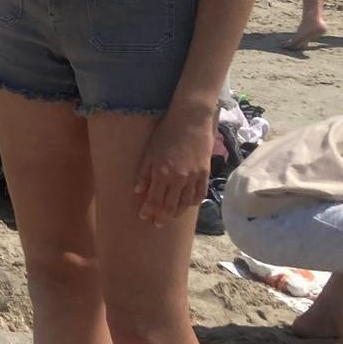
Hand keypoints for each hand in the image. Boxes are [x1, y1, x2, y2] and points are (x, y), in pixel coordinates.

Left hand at [133, 104, 216, 223]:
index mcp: (162, 173)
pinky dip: (192, 203)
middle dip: (161, 216)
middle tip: (156, 223)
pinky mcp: (205, 173)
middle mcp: (178, 179)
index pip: (154, 200)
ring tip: (169, 217)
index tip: (143, 216)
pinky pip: (199, 194)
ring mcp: (194, 177)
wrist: (191, 120)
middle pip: (170, 205)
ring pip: (185, 203)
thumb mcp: (149, 152)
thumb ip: (143, 173)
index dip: (148, 211)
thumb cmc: (166, 133)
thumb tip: (137, 191)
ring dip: (176, 213)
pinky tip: (186, 206)